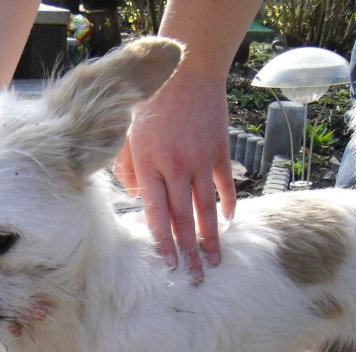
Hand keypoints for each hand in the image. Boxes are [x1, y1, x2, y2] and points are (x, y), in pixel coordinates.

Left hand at [114, 68, 236, 282]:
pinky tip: (228, 223)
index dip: (163, 242)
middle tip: (195, 278)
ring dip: (210, 238)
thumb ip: (127, 169)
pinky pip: (225, 185)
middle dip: (189, 252)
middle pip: (183, 219)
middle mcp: (176, 167)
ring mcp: (200, 160)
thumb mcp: (127, 134)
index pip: (155, 214)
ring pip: (207, 208)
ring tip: (215, 261)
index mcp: (149, 165)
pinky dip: (228, 205)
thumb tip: (136, 198)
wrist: (187, 68)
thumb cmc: (150, 102)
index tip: (168, 265)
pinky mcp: (219, 150)